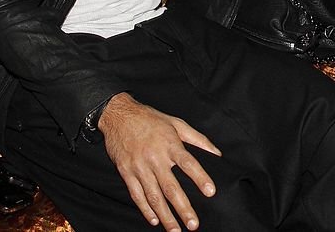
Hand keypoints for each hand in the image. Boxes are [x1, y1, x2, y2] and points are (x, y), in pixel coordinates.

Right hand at [97, 92, 221, 230]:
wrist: (118, 115)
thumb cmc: (150, 119)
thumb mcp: (176, 123)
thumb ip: (198, 139)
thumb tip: (216, 153)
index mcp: (170, 144)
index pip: (188, 163)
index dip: (200, 178)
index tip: (210, 192)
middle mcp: (155, 157)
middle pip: (171, 187)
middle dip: (183, 208)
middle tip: (193, 224)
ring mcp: (139, 166)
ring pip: (153, 196)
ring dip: (165, 215)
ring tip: (175, 230)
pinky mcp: (126, 172)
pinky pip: (136, 194)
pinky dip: (145, 209)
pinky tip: (154, 220)